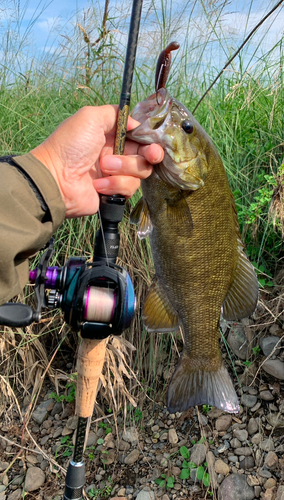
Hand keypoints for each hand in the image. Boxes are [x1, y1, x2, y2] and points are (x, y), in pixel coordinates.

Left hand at [31, 105, 163, 217]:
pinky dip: (114, 185)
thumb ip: (116, 114)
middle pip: (147, 154)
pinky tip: (98, 185)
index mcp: (112, 135)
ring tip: (103, 168)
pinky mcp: (114, 192)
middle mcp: (116, 154)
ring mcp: (116, 174)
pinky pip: (129, 189)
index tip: (153, 139)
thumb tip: (136, 122)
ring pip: (140, 172)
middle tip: (151, 155)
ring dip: (123, 169)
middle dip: (150, 154)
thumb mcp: (90, 117)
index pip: (140, 135)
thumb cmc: (69, 146)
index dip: (150, 137)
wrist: (56, 180)